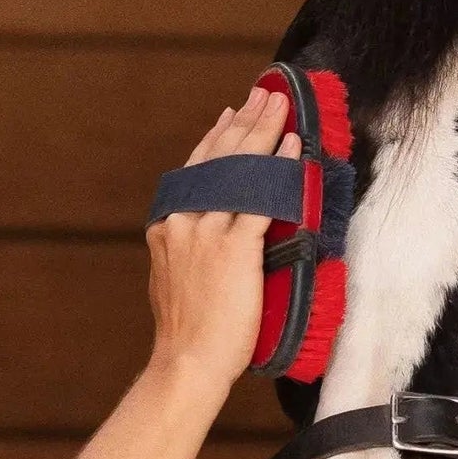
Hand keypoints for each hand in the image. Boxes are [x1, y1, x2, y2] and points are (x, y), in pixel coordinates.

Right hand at [146, 84, 290, 397]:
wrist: (187, 362)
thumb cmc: (187, 333)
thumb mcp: (173, 278)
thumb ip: (187, 248)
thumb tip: (206, 233)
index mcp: (167, 226)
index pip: (196, 170)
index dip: (217, 138)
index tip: (233, 115)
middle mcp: (183, 221)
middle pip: (218, 160)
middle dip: (245, 124)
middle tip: (265, 96)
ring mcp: (206, 233)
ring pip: (239, 171)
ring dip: (263, 133)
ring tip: (281, 107)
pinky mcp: (234, 250)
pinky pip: (261, 200)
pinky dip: (278, 171)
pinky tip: (290, 148)